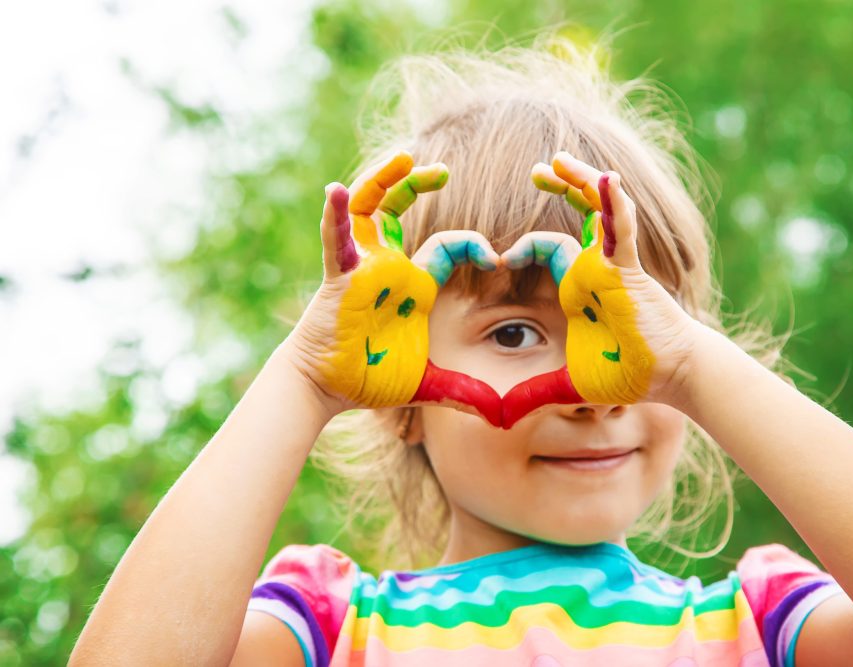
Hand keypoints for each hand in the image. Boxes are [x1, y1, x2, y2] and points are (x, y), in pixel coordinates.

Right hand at [286, 150, 501, 417]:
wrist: (327, 389)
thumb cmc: (370, 378)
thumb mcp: (426, 384)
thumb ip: (462, 392)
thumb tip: (499, 413)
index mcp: (414, 285)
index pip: (448, 248)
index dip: (474, 245)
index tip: (497, 257)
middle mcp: (388, 267)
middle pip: (401, 210)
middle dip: (419, 184)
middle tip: (442, 169)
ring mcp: (362, 267)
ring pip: (371, 209)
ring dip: (385, 181)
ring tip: (405, 158)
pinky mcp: (339, 277)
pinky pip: (336, 240)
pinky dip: (337, 216)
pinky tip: (337, 191)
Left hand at [501, 151, 701, 409]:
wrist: (668, 376)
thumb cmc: (626, 373)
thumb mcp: (568, 385)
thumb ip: (535, 393)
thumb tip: (501, 418)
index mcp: (577, 286)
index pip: (546, 248)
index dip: (522, 246)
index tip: (498, 260)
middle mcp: (594, 268)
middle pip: (574, 215)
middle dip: (559, 188)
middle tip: (537, 169)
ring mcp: (612, 264)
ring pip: (598, 211)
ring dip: (581, 182)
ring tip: (558, 159)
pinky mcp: (629, 269)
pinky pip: (621, 231)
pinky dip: (615, 206)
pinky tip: (608, 180)